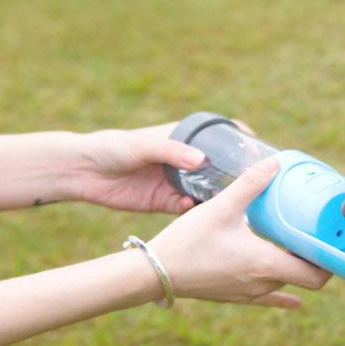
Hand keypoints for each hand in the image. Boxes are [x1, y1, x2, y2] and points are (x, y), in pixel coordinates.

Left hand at [71, 120, 250, 213]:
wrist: (83, 172)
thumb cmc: (112, 147)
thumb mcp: (142, 145)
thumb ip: (170, 151)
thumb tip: (201, 161)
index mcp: (184, 139)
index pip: (221, 135)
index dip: (242, 139)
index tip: (261, 149)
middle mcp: (186, 160)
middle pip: (220, 166)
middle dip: (237, 174)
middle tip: (255, 182)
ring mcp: (178, 181)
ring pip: (208, 190)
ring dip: (220, 196)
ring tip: (234, 202)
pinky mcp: (166, 202)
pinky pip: (188, 208)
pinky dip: (195, 210)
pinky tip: (195, 210)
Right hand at [148, 157, 330, 307]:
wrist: (154, 273)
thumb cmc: (188, 241)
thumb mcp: (222, 207)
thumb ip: (251, 184)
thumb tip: (275, 162)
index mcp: (266, 264)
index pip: (316, 274)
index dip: (331, 261)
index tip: (337, 243)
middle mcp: (263, 284)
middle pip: (305, 279)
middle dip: (318, 261)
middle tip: (322, 238)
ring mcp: (250, 294)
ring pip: (286, 285)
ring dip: (298, 269)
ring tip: (304, 248)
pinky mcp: (236, 296)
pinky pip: (269, 298)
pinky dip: (284, 295)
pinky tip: (294, 301)